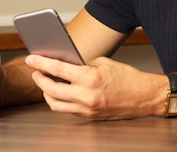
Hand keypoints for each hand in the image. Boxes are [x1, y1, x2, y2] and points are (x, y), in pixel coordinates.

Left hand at [25, 54, 164, 120]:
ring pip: (55, 104)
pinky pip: (68, 110)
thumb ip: (83, 64)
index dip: (41, 63)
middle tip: (35, 72)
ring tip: (45, 84)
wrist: (145, 97)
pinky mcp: (90, 117)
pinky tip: (60, 93)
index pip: (57, 69)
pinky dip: (60, 101)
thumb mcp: (104, 62)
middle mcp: (86, 95)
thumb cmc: (128, 78)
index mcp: (90, 77)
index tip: (32, 59)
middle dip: (39, 80)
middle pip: (51, 89)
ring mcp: (87, 108)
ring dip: (46, 93)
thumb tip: (66, 63)